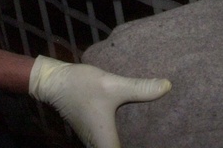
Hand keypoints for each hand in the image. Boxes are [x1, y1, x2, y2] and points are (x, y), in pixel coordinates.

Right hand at [28, 54, 170, 147]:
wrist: (54, 81)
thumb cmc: (82, 86)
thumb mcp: (112, 84)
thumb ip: (139, 88)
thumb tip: (168, 86)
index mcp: (106, 141)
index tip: (161, 146)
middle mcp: (99, 144)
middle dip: (139, 145)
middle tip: (164, 141)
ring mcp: (95, 139)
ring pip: (115, 147)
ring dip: (131, 142)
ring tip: (155, 135)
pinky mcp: (94, 130)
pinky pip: (112, 140)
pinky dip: (124, 137)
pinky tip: (138, 126)